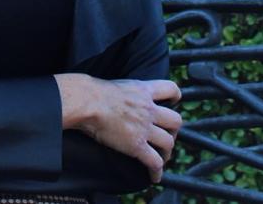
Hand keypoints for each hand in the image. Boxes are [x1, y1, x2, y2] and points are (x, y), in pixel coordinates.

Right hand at [55, 74, 181, 182]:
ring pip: (168, 142)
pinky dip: (157, 171)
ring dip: (167, 152)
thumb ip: (126, 92)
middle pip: (176, 121)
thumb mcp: (117, 85)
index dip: (175, 97)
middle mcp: (149, 109)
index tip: (172, 104)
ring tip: (161, 157)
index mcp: (144, 91)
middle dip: (173, 130)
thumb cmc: (93, 92)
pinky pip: (154, 162)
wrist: (87, 102)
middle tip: (165, 135)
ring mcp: (144, 128)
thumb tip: (118, 97)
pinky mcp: (137, 145)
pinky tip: (154, 177)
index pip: (171, 89)